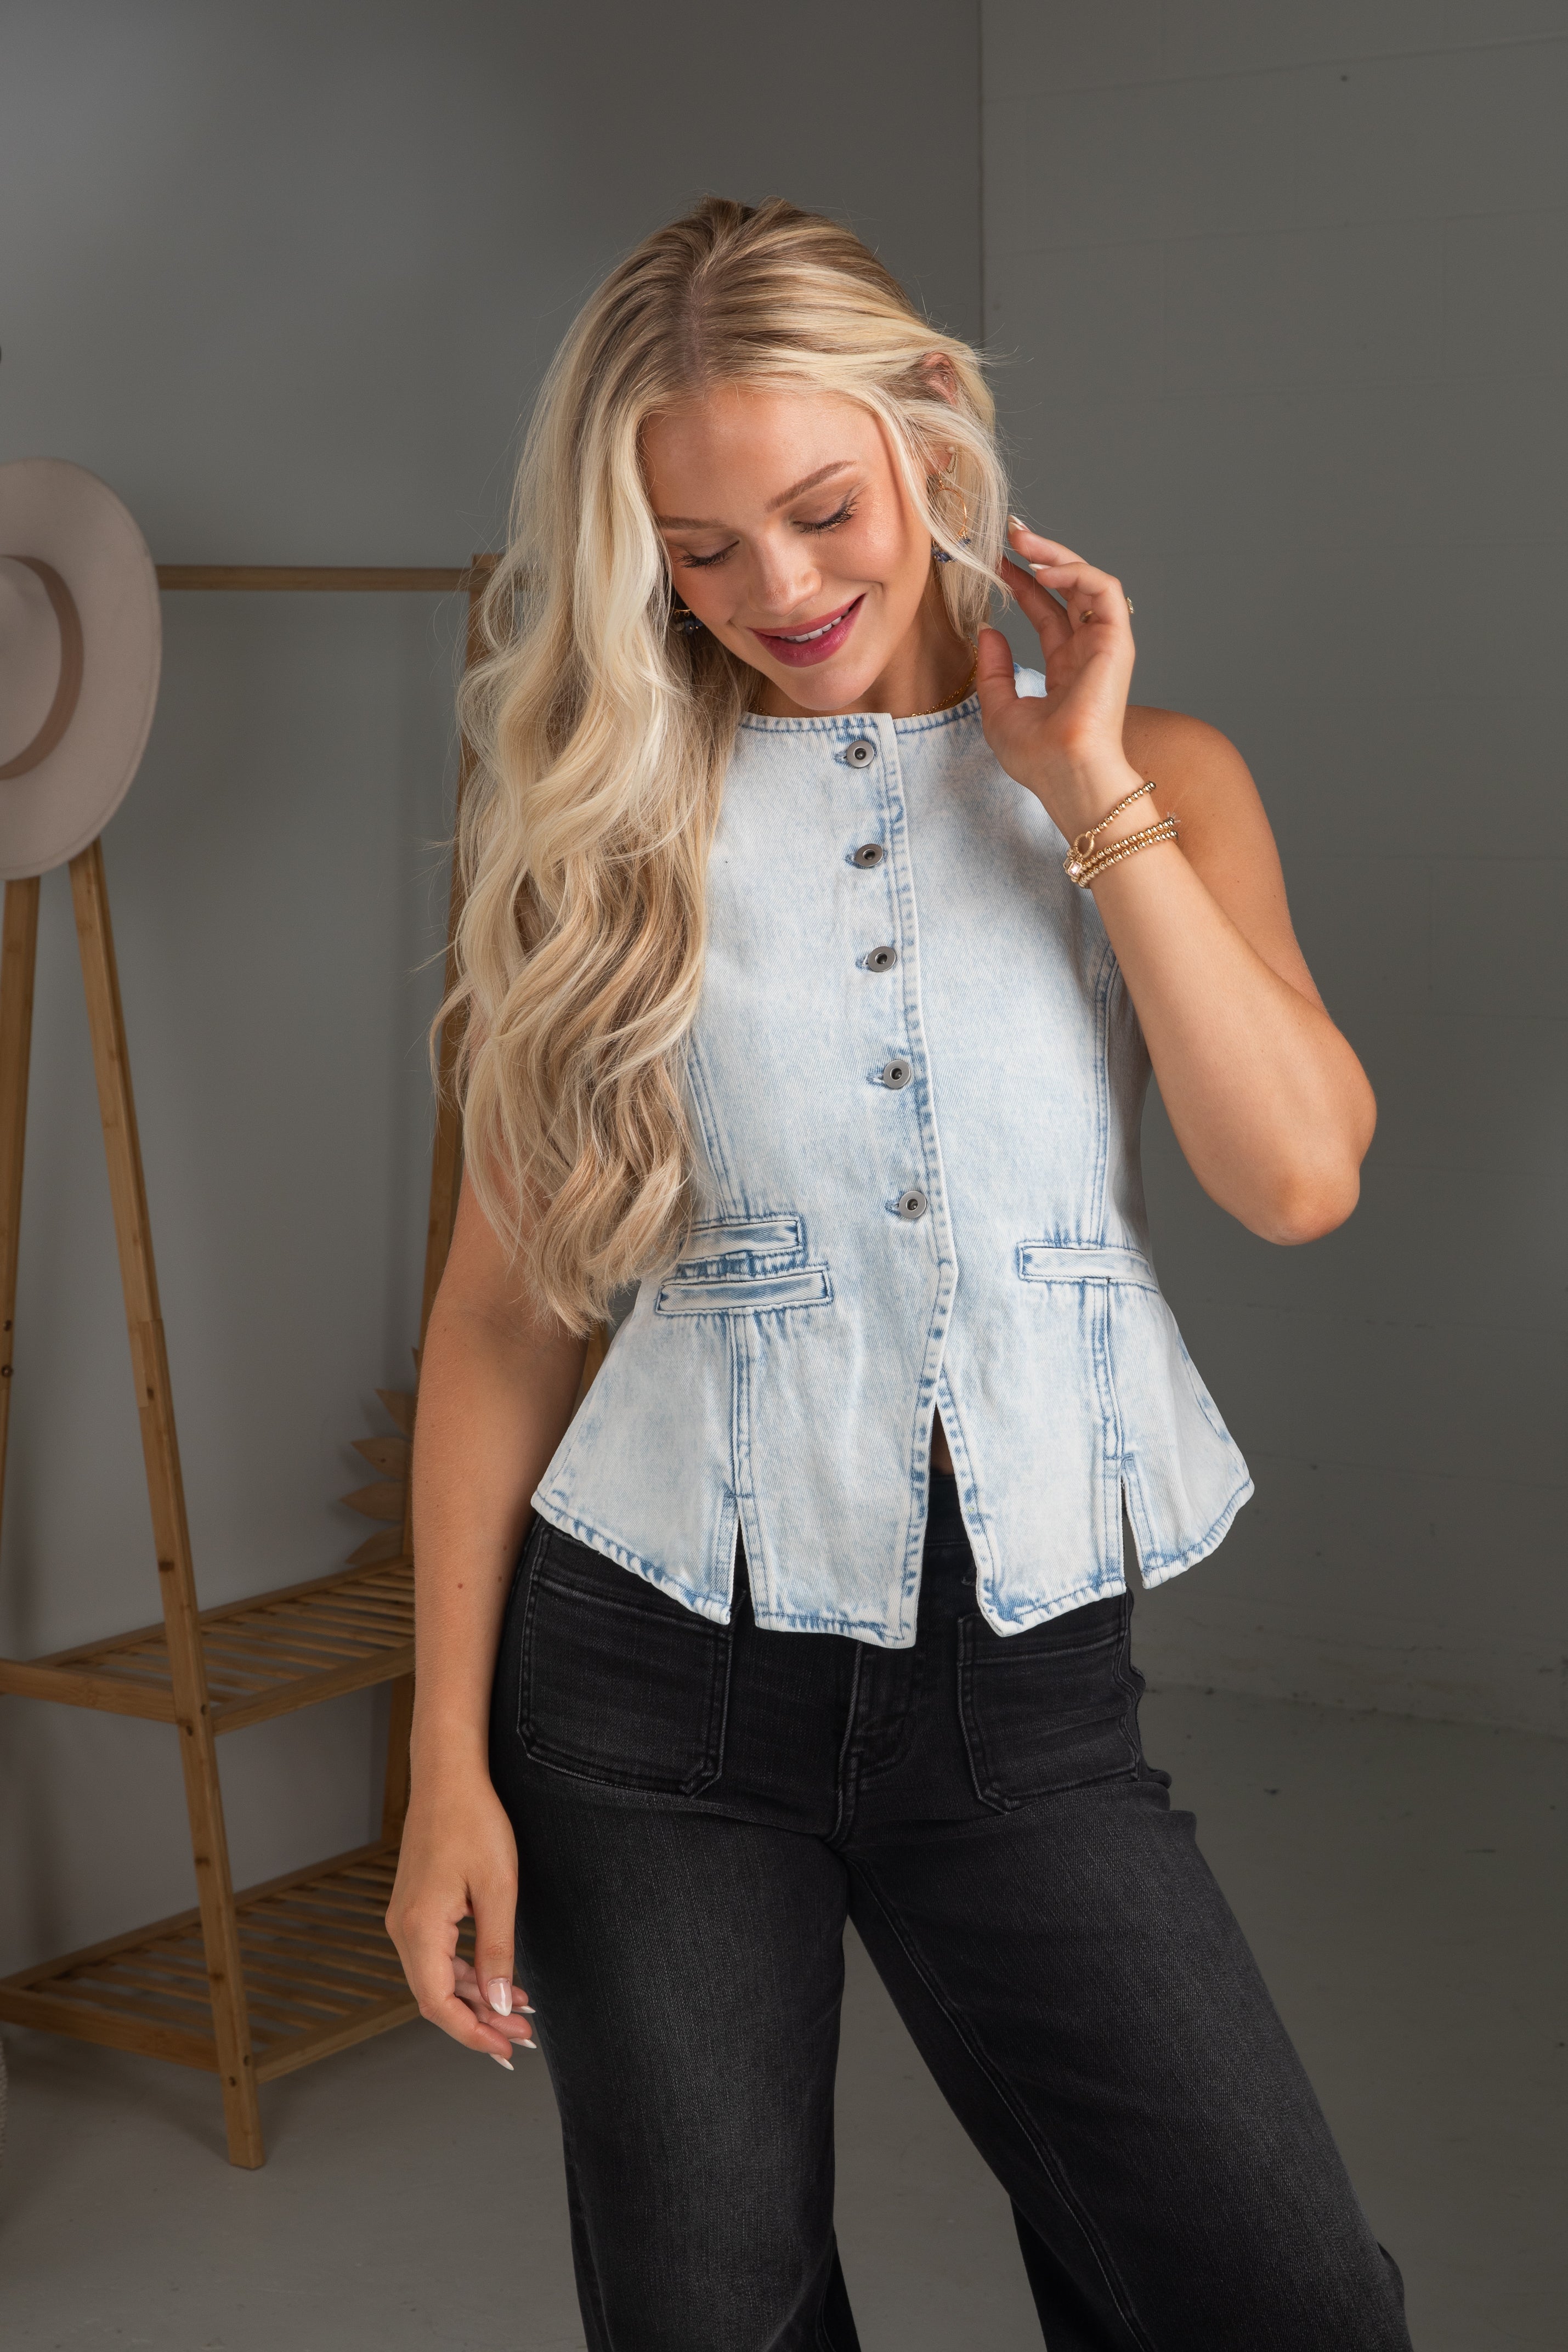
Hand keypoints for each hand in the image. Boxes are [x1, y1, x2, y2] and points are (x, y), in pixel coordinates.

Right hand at [385, 1763, 537, 2068]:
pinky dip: (466, 1974)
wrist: (448, 1776)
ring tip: (519, 2011)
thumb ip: (497, 1951)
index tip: (505, 2048)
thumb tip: (501, 2005)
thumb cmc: (473, 1821)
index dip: (471, 2033)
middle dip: (480, 2022)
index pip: (438, 2004)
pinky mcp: (416, 1908)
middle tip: (522, 2036)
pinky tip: (497, 1979)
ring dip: (475, 1999)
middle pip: (436, 1997)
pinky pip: (437, 1956)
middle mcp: (403, 1928)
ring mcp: (406, 1918)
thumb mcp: (498, 1888)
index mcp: (419, 1927)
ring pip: (436, 1978)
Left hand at [976, 521, 1141, 838]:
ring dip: (1056, 556)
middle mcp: (1088, 652)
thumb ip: (993, 669)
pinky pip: (1103, 590)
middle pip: (1068, 589)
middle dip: (1040, 557)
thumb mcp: (998, 709)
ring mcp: (1104, 645)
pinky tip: (1042, 572)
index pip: (1046, 612)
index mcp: (1066, 668)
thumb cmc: (1038, 757)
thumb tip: (988, 629)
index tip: (996, 562)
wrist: (1066, 774)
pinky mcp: (1117, 641)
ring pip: (1088, 581)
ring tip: (1022, 542)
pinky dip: (1075, 573)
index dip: (1022, 583)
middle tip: (1010, 534)